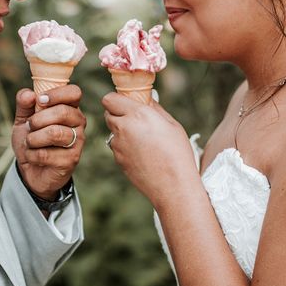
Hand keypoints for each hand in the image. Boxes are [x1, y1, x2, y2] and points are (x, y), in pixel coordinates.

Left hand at [12, 85, 85, 199]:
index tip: (40, 100)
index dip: (57, 94)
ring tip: (29, 142)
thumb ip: (24, 104)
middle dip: (38, 119)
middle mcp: (78, 123)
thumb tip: (28, 94)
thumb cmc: (32, 140)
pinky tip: (32, 156)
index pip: (74, 92)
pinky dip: (32, 154)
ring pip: (55, 133)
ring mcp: (77, 142)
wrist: (31, 170)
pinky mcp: (71, 160)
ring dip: (34, 138)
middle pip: (63, 112)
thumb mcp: (23, 119)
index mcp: (70, 108)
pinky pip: (47, 154)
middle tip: (29, 126)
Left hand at [102, 92, 198, 207]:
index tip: (126, 102)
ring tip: (142, 139)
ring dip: (121, 131)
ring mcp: (118, 145)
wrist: (173, 186)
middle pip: (108, 113)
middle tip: (135, 119)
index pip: (109, 99)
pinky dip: (124, 146)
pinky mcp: (118, 159)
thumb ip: (155, 109)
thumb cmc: (177, 154)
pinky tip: (142, 153)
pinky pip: (117, 146)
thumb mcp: (172, 124)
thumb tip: (147, 99)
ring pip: (112, 131)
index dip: (116, 99)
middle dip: (118, 113)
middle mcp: (123, 128)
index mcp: (137, 114)